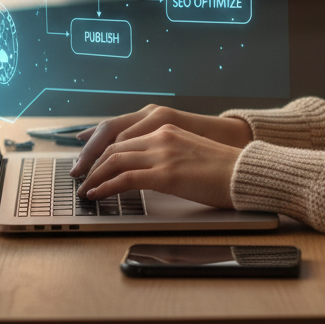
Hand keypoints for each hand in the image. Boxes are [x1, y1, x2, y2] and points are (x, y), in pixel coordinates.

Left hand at [76, 123, 240, 208]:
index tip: (88, 161)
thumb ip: (167, 155)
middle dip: (91, 162)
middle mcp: (162, 136)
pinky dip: (106, 187)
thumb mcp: (190, 153)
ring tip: (84, 189)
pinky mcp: (166, 174)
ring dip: (94, 176)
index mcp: (167, 128)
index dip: (100, 149)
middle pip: (113, 145)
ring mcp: (163, 154)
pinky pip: (125, 178)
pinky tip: (97, 195)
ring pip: (114, 160)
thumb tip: (146, 171)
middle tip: (79, 177)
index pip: (122, 135)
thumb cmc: (223, 169)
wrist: (245, 173)